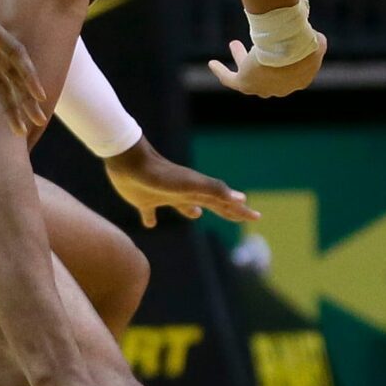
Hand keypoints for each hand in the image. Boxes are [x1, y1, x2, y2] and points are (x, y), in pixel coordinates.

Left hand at [104, 139, 260, 229]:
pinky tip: (150, 223)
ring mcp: (164, 196)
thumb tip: (242, 199)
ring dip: (190, 211)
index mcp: (197, 192)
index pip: (224, 204)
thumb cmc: (161, 174)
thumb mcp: (191, 184)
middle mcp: (184, 193)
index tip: (256, 216)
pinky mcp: (143, 200)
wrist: (129, 162)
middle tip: (239, 215)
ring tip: (196, 215)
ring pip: (182, 206)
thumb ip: (215, 190)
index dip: (239, 211)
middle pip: (208, 204)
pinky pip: (150, 212)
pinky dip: (151, 218)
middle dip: (225, 210)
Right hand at [208, 27, 326, 96]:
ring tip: (234, 43)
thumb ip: (315, 39)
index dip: (286, 59)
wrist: (290, 53)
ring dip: (242, 59)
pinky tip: (212, 63)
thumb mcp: (316, 39)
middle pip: (269, 75)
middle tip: (258, 48)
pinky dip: (221, 71)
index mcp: (301, 79)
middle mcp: (281, 89)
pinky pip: (229, 79)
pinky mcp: (245, 83)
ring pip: (249, 76)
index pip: (292, 71)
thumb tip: (313, 34)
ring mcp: (262, 88)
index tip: (282, 46)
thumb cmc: (304, 45)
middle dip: (264, 61)